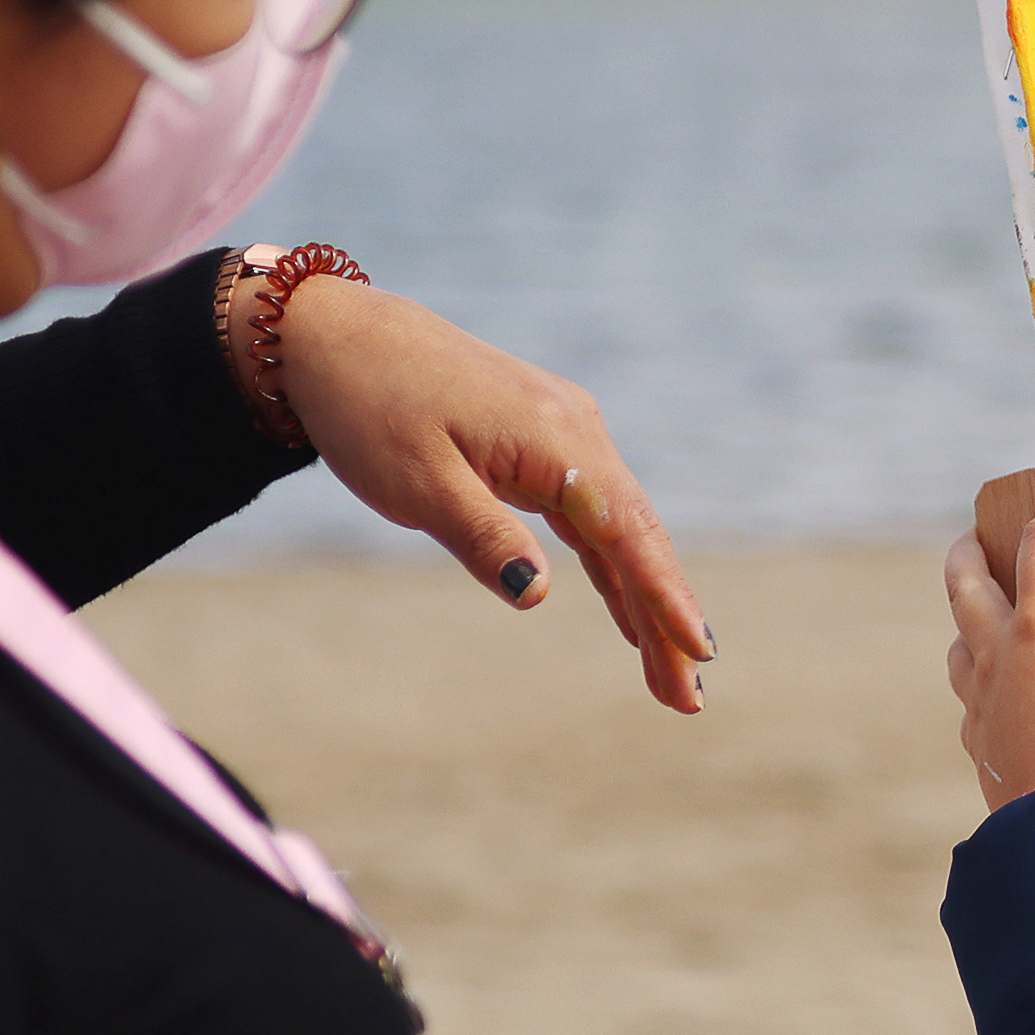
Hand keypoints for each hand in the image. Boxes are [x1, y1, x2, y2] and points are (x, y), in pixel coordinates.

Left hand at [263, 281, 719, 712]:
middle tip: (685, 698)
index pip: (625, 530)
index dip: (664, 595)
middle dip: (665, 617)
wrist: (337, 336)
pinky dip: (611, 565)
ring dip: (643, 598)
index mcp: (554, 437)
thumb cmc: (370, 406)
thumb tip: (536, 593)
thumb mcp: (416, 482)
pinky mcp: (544, 441)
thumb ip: (481, 537)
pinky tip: (627, 612)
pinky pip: (592, 513)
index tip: (697, 650)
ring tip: (667, 671)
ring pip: (619, 528)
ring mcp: (564, 431)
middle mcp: (576, 428)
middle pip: (637, 536)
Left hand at [939, 509, 1034, 813]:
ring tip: (996, 613)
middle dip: (970, 549)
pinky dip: (982, 673)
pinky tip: (1007, 687)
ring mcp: (980, 697)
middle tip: (980, 536)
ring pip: (959, 640)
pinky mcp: (979, 737)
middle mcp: (996, 653)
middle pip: (964, 582)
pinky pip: (969, 692)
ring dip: (972, 615)